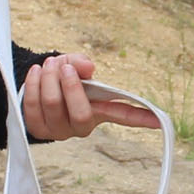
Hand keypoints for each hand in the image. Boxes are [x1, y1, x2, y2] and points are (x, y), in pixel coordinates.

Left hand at [19, 54, 162, 139]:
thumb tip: (87, 70)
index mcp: (98, 111)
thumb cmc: (60, 76)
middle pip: (81, 114)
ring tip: (49, 65)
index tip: (159, 121)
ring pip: (54, 105)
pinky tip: (36, 73)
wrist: (35, 84)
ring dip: (49, 79)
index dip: (140, 118)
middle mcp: (81, 126)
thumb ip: (80, 63)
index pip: (122, 115)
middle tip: (63, 67)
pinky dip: (33, 84)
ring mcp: (59, 131)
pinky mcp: (38, 129)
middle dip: (70, 86)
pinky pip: (33, 106)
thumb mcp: (74, 64)